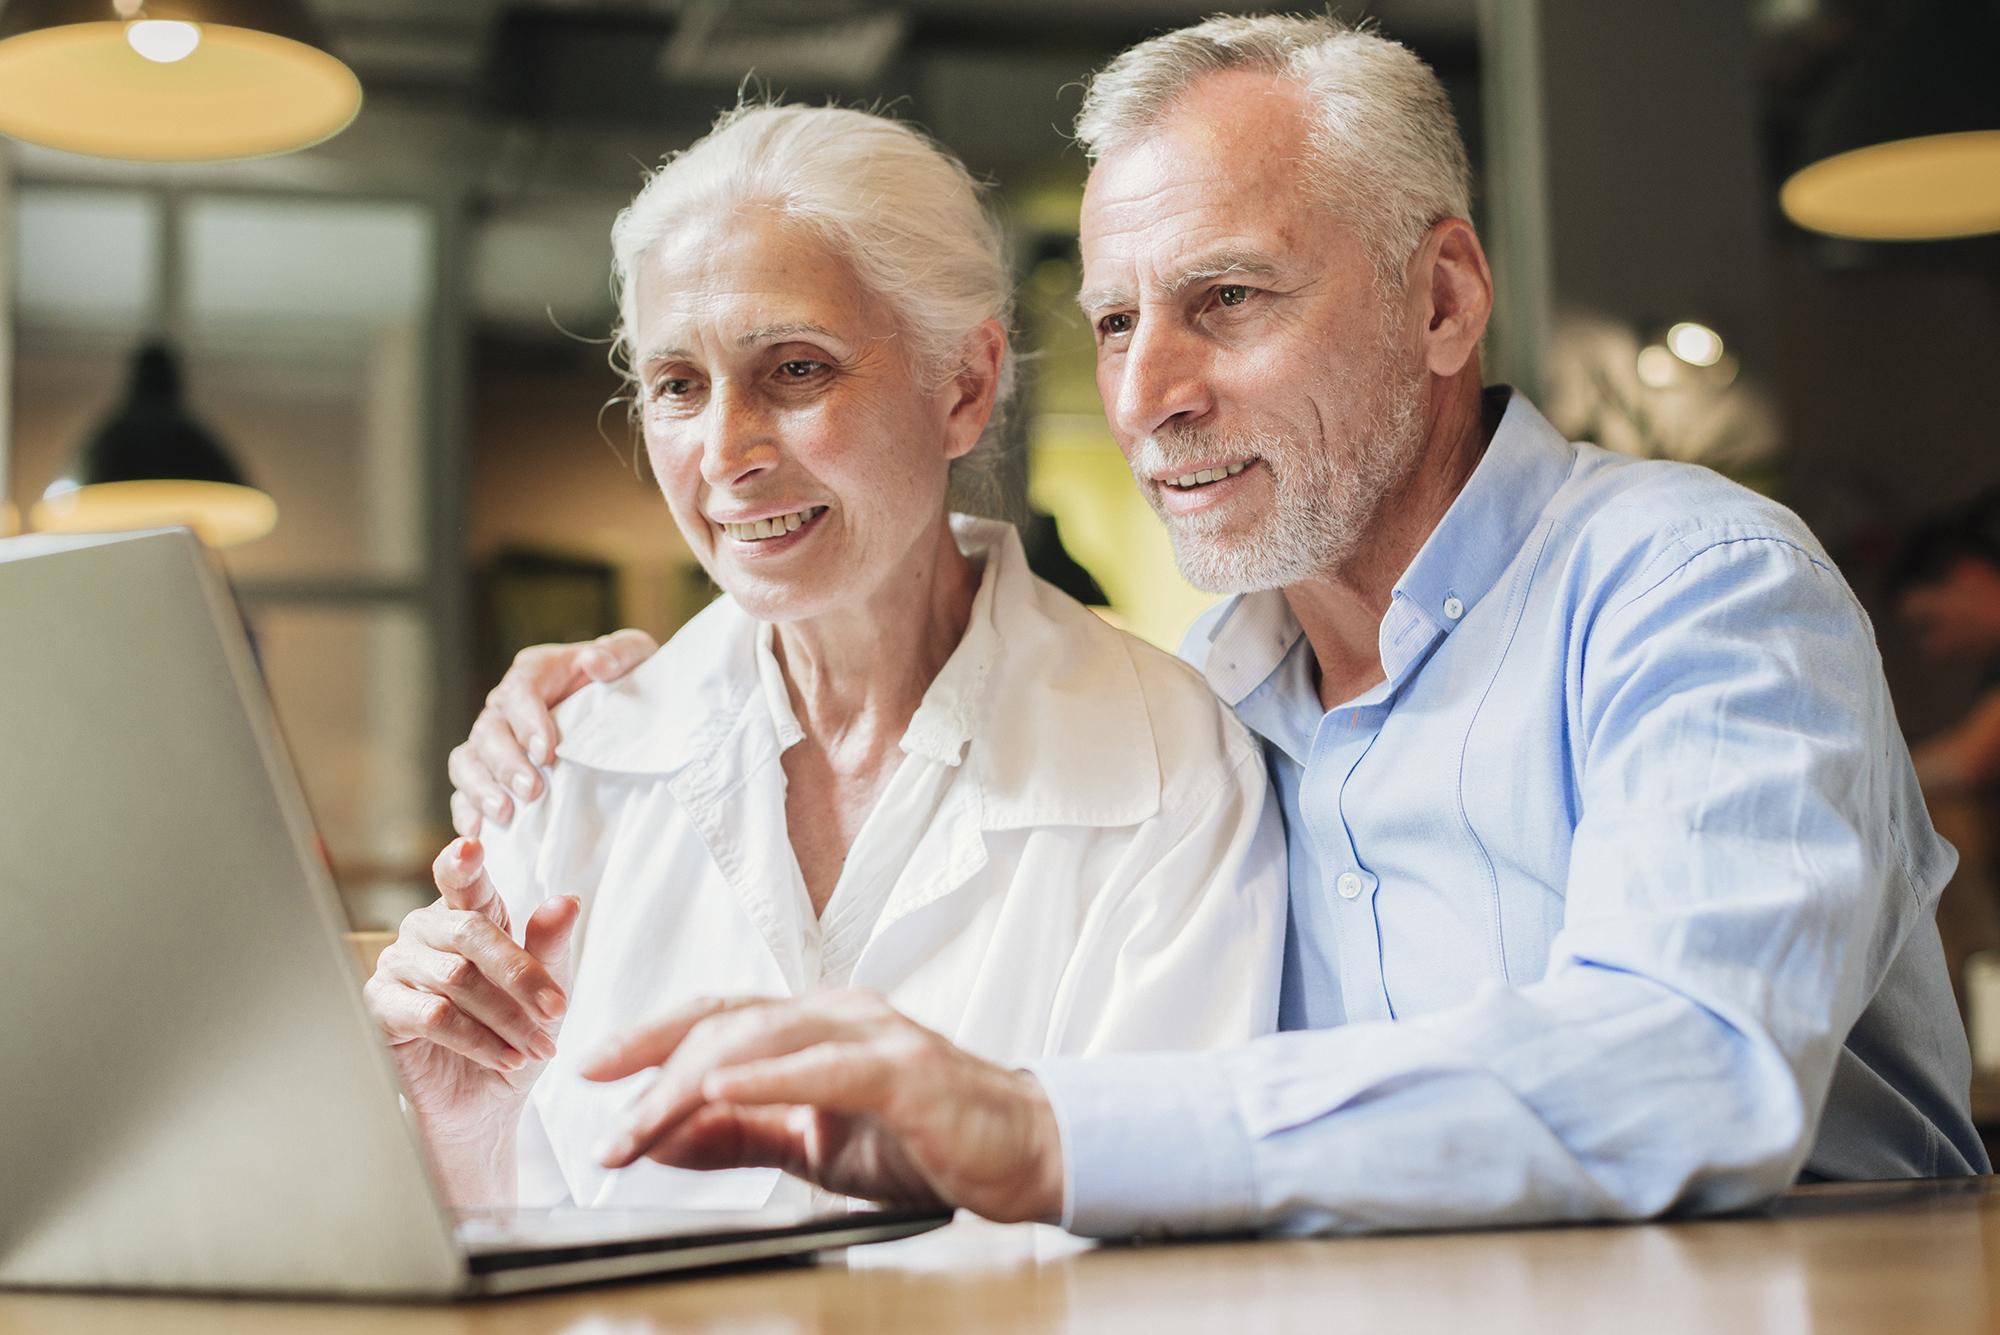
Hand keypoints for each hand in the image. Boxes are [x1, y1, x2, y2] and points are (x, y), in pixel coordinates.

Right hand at [363, 838, 578, 1155]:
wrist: (485, 1103)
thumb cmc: (513, 1035)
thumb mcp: (546, 992)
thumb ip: (550, 946)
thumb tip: (566, 901)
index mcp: (468, 914)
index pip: (463, 878)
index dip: (463, 862)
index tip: (472, 847)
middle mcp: (427, 931)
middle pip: (471, 932)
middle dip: (522, 974)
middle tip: (558, 1010)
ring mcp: (398, 965)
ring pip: (457, 979)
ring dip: (507, 1018)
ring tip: (538, 1047)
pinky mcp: (381, 1007)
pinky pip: (433, 1015)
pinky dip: (479, 1039)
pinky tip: (506, 1058)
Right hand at [447, 629, 659, 836]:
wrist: (628, 714)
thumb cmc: (627, 682)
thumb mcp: (635, 659)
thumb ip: (620, 653)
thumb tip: (596, 662)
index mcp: (537, 673)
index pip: (521, 690)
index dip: (527, 721)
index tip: (546, 751)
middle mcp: (507, 705)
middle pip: (490, 729)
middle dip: (508, 763)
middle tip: (532, 791)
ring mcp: (495, 739)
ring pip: (469, 759)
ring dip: (481, 787)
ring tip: (504, 814)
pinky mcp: (491, 771)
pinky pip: (464, 789)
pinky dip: (466, 809)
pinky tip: (477, 831)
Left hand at [579, 991, 1064, 1224]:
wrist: (1023, 1152)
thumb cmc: (923, 1140)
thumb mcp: (815, 1144)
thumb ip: (742, 1135)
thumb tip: (662, 1137)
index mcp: (816, 1022)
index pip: (716, 1014)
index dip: (649, 1036)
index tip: (590, 1071)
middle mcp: (839, 1011)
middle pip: (726, 1020)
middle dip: (653, 1069)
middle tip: (605, 1124)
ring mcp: (874, 1033)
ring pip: (762, 1037)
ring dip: (690, 1083)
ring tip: (642, 1122)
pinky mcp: (904, 1070)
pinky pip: (824, 1067)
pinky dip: (768, 1076)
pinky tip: (721, 1088)